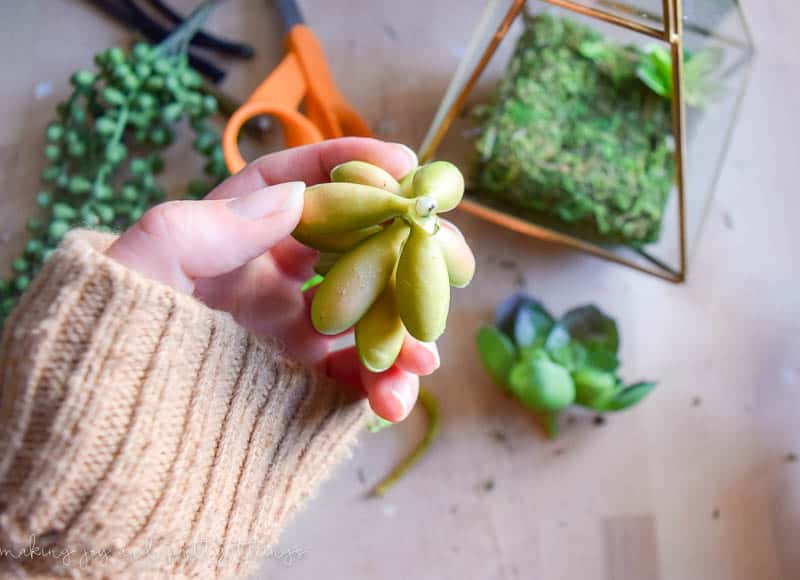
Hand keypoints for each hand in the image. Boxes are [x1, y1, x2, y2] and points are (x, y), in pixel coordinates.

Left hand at [106, 138, 438, 420]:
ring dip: (403, 331)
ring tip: (424, 355)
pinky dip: (382, 386)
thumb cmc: (110, 337)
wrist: (103, 437)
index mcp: (231, 241)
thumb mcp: (142, 266)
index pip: (294, 188)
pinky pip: (351, 379)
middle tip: (442, 258)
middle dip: (399, 253)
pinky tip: (395, 397)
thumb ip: (209, 226)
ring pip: (363, 318)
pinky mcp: (296, 385)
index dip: (346, 165)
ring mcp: (286, 336)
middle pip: (348, 252)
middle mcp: (266, 282)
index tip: (399, 157)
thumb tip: (296, 199)